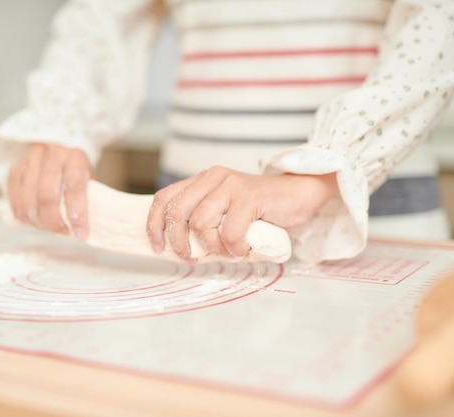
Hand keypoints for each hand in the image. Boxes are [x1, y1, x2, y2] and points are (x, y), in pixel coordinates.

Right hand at [7, 142, 93, 239]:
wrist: (56, 142)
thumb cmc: (76, 166)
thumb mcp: (89, 176)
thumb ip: (87, 197)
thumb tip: (82, 228)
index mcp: (75, 157)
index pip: (74, 188)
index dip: (77, 215)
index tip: (81, 234)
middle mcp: (52, 155)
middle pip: (46, 197)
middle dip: (54, 222)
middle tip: (62, 232)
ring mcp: (30, 161)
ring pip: (27, 201)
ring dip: (37, 222)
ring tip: (49, 227)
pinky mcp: (16, 168)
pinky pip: (13, 199)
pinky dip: (22, 216)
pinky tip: (34, 220)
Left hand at [147, 166, 337, 262]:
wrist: (299, 193)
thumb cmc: (262, 210)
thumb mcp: (226, 211)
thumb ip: (205, 221)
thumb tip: (182, 249)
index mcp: (202, 181)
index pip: (164, 198)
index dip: (154, 225)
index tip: (158, 248)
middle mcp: (212, 178)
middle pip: (177, 212)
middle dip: (179, 242)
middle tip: (192, 258)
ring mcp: (230, 185)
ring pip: (201, 223)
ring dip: (213, 247)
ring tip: (228, 251)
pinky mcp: (249, 195)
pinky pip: (229, 231)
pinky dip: (234, 247)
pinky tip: (244, 248)